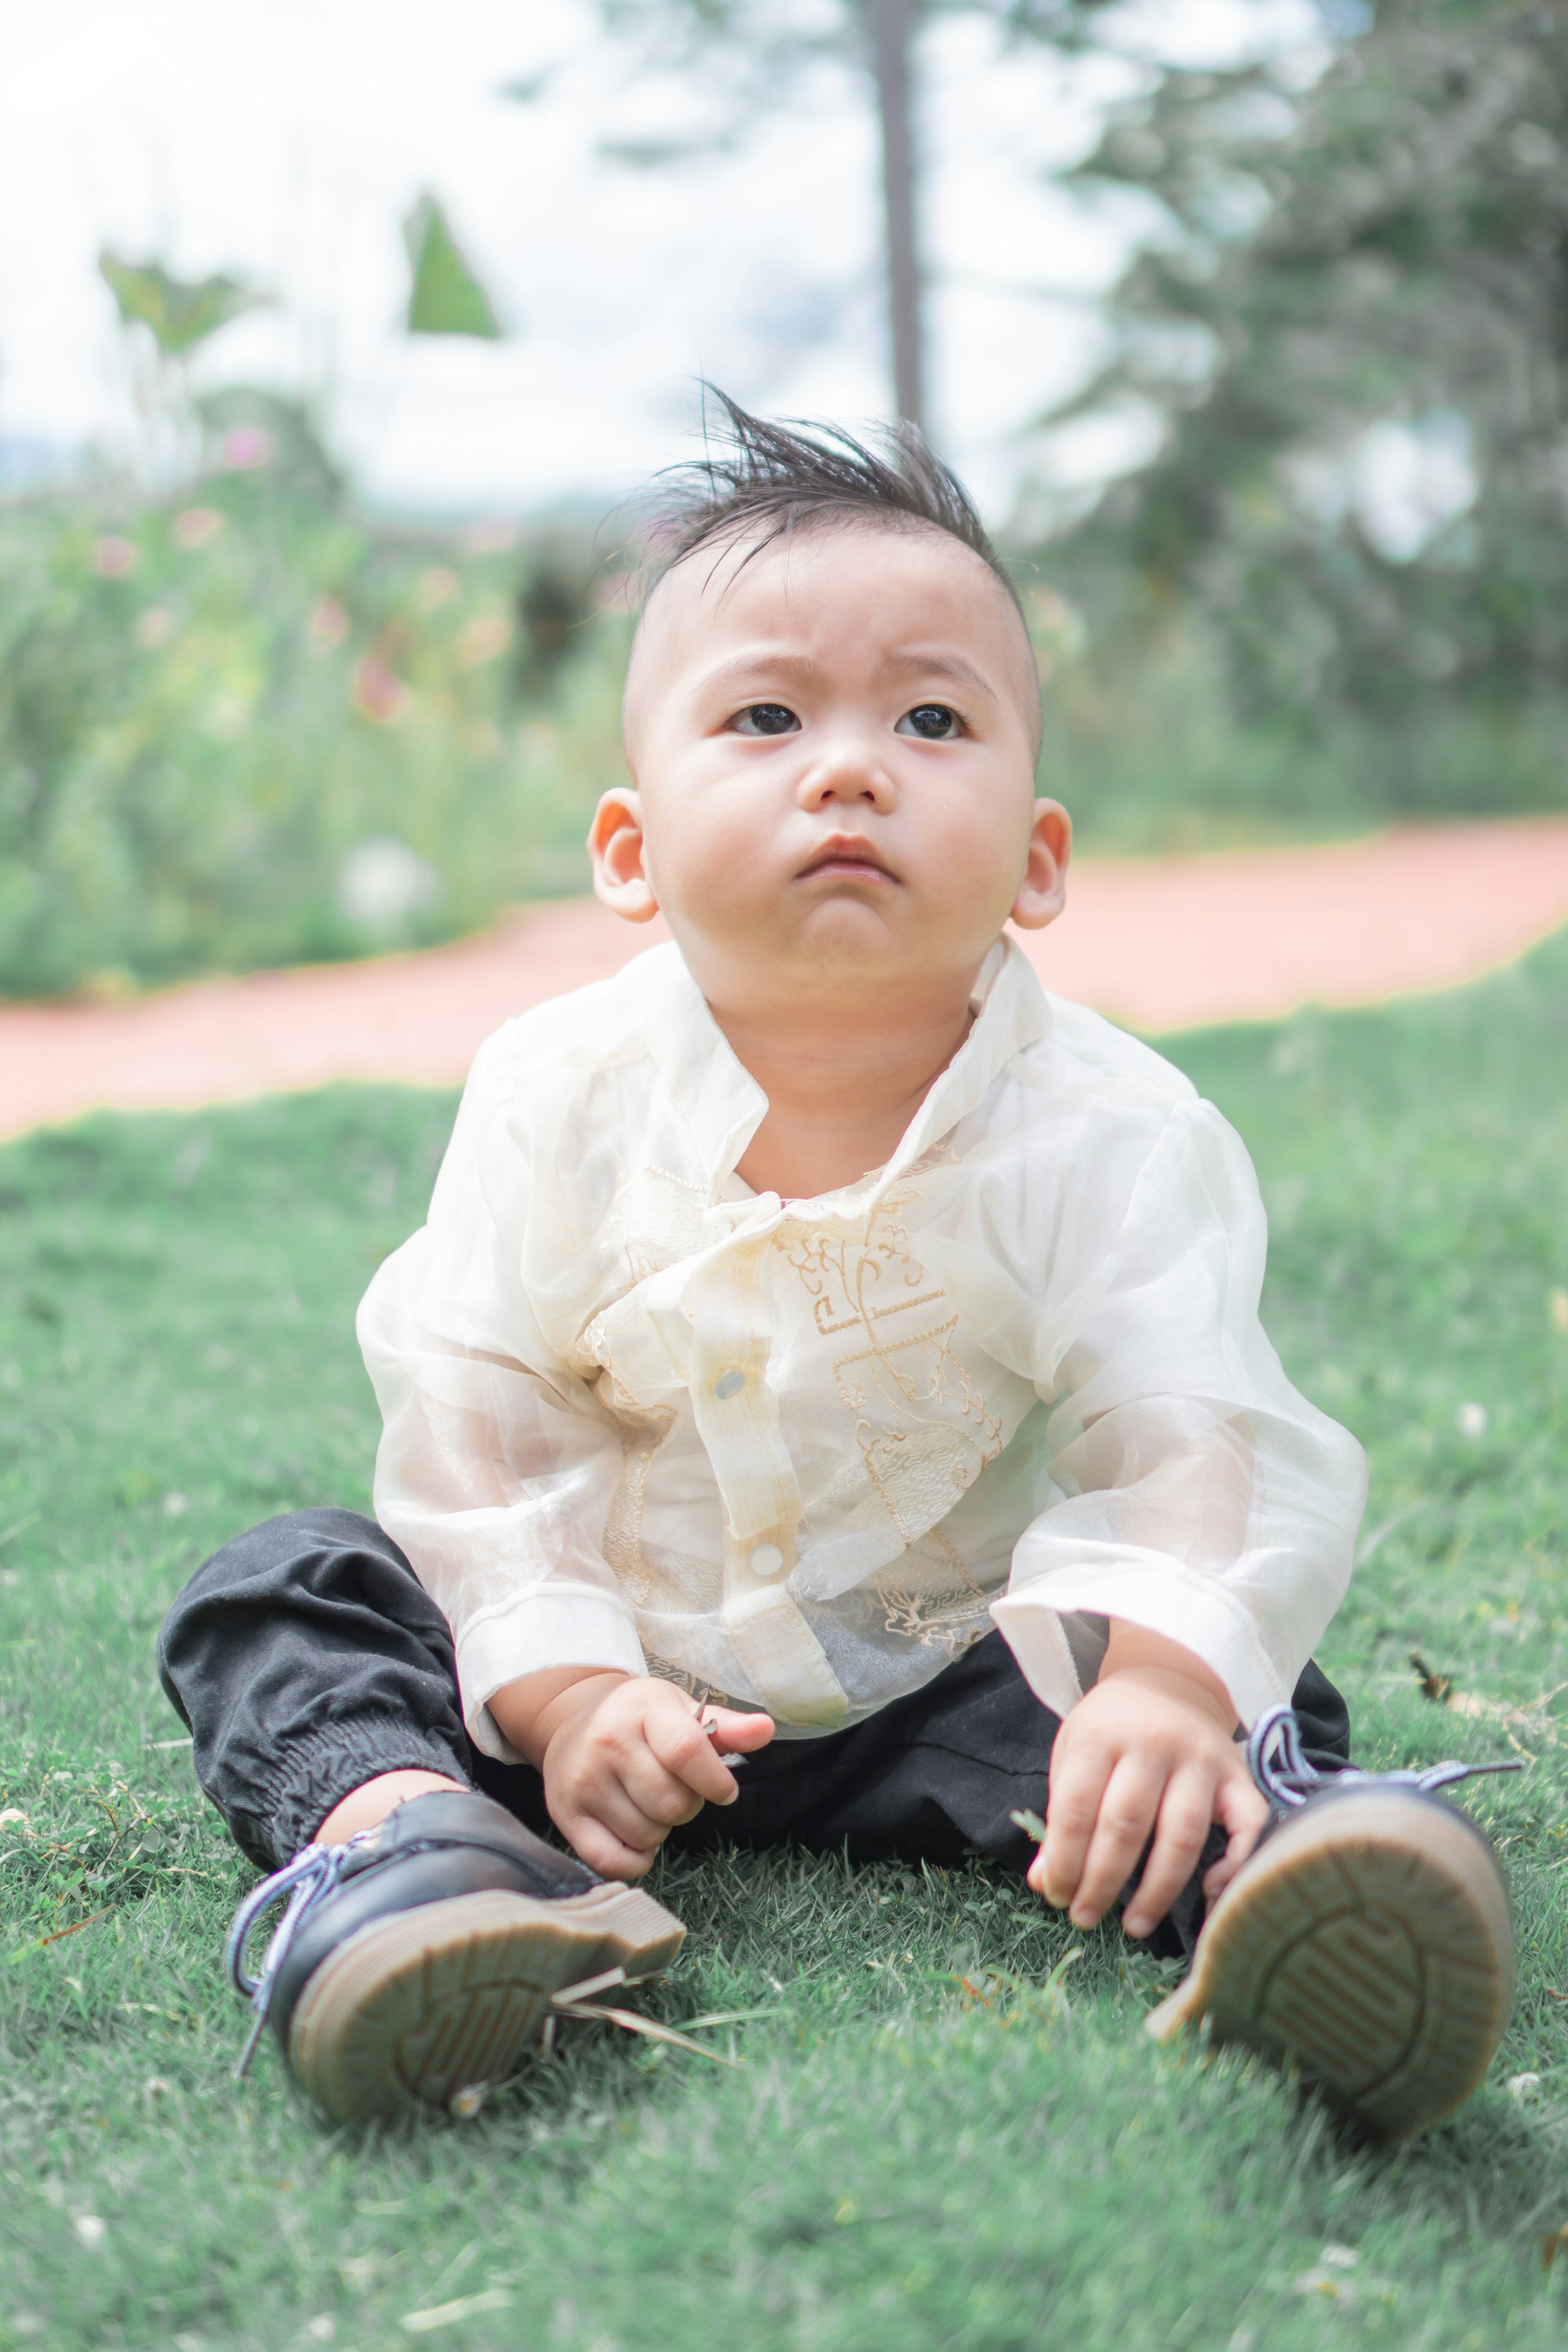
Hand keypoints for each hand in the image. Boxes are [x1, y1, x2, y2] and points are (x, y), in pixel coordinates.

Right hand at [491, 1668, 774, 1878]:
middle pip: (671, 1803)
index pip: (686, 1751)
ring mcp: (582, 1780)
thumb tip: (766, 1729)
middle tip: (676, 1788)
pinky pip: (613, 1861)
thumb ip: (727, 1727)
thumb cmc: (640, 1718)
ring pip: (647, 1834)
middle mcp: (607, 1742)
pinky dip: (636, 1858)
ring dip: (661, 1828)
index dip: (714, 1782)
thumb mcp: (682, 1710)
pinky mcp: (564, 1813)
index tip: (723, 1790)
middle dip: (687, 1805)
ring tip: (649, 1801)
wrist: (574, 1719)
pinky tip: (635, 1832)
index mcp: (643, 1709)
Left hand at [1027, 1624, 1267, 1938]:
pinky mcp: (1238, 1773)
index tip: (1057, 1896)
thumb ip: (1059, 1816)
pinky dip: (1233, 1864)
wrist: (1168, 1681)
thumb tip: (1044, 1881)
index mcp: (1101, 1736)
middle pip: (1126, 1827)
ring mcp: (1201, 1758)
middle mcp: (1153, 1743)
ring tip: (1135, 1924)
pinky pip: (1247, 1824)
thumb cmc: (1111, 1728)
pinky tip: (1208, 1893)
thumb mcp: (1072, 1755)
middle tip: (1087, 1919)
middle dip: (1103, 1883)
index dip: (1064, 1862)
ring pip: (1182, 1834)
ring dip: (1157, 1890)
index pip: (1076, 1809)